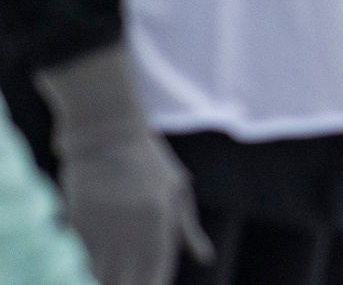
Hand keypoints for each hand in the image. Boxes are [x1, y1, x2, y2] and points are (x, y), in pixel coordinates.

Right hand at [35, 43, 211, 284]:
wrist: (106, 133)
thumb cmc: (147, 161)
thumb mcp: (176, 190)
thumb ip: (188, 229)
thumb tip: (205, 258)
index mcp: (161, 220)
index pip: (158, 273)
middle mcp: (133, 229)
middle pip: (128, 281)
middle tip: (129, 280)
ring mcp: (103, 227)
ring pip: (100, 275)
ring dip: (106, 278)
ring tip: (111, 273)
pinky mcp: (77, 224)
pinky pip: (80, 259)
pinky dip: (85, 268)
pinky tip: (88, 268)